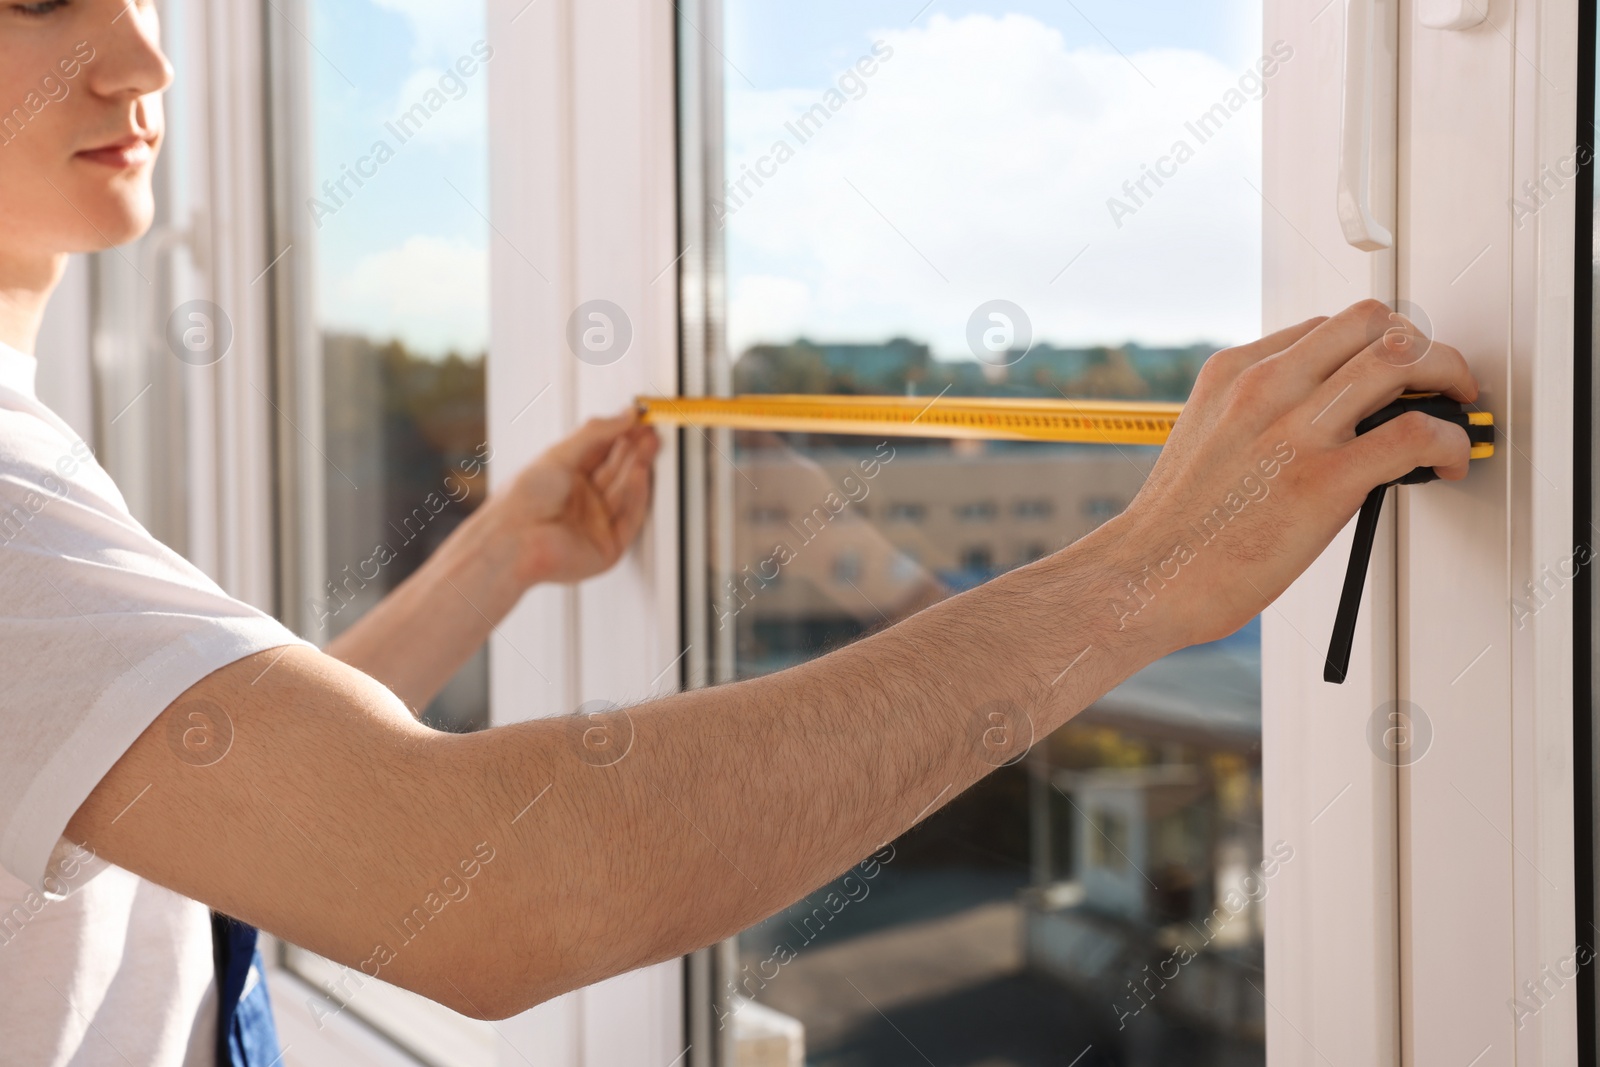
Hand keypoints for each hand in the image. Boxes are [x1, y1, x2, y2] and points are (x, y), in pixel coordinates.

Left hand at [492, 410, 661, 586]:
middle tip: (650, 431)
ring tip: (649, 445)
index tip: (638, 419)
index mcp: (566, 480)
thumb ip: (595, 433)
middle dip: (634, 451)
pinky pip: (629, 519)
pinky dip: (637, 495)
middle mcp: (582, 503)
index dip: (621, 437)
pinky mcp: (607, 547)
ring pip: (625, 493)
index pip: (602, 454)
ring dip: (638, 468)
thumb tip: (625, 415)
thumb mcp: (560, 454)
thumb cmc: (523, 500)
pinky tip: (640, 473)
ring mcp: (596, 525)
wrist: (515, 537)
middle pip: (617, 472)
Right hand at [1100, 300, 1478, 650]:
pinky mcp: (1323, 480)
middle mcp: (1265, 387)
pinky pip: (1414, 433)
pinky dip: (1448, 443)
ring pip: (1402, 357)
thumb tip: (1323, 419)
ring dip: (1449, 375)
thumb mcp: (1206, 438)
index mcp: (1233, 374)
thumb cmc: (1176, 527)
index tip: (1392, 370)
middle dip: (1422, 344)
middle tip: (1438, 378)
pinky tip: (1445, 463)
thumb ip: (1257, 414)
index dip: (1374, 344)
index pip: (1326, 327)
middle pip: (1372, 323)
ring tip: (1455, 408)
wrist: (1149, 575)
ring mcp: (1295, 430)